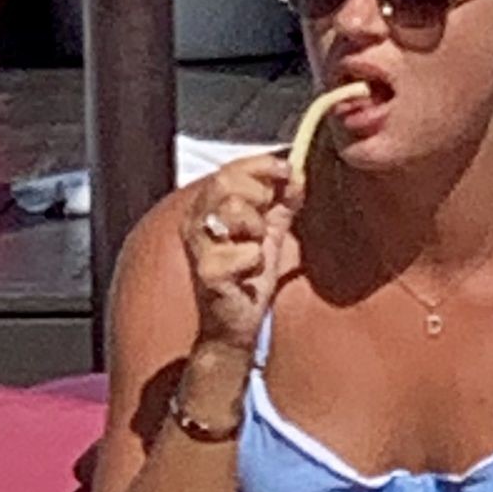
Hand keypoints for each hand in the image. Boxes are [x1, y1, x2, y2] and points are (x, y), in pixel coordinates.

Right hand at [181, 153, 299, 351]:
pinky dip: (257, 262)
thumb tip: (298, 174)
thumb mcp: (268, 235)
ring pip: (235, 210)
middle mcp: (194, 222)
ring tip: (254, 249)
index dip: (262, 166)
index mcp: (205, 209)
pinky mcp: (208, 272)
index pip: (229, 170)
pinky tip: (248, 275)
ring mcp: (199, 246)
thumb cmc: (247, 280)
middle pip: (226, 181)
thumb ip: (281, 204)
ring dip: (257, 229)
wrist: (235, 325)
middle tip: (264, 222)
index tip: (287, 171)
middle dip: (259, 195)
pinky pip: (248, 251)